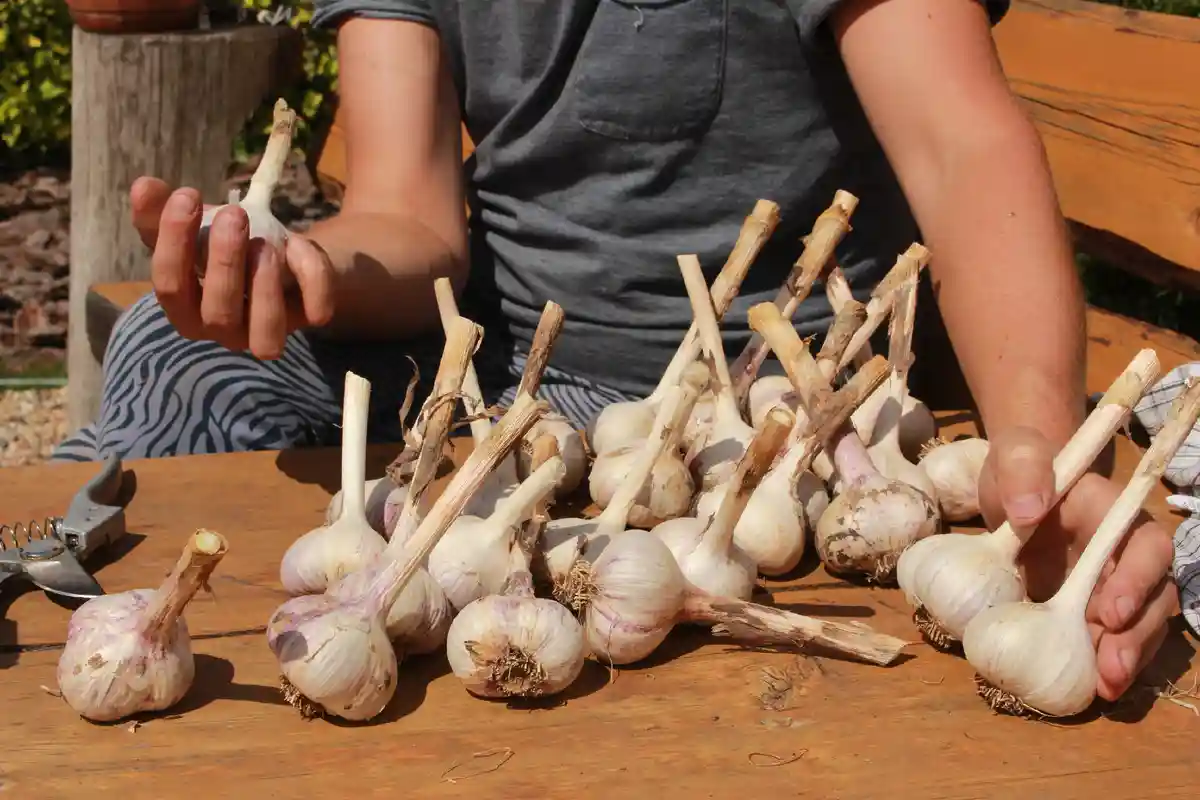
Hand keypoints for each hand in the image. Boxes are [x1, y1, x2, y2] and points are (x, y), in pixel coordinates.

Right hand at [131, 176, 334, 358]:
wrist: (282, 254)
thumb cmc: (224, 246)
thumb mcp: (193, 227)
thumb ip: (161, 212)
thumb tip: (143, 187)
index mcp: (187, 308)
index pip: (170, 286)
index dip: (175, 241)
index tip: (187, 194)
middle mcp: (225, 330)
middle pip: (217, 314)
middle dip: (225, 262)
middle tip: (234, 215)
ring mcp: (268, 331)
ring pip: (265, 338)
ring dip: (264, 286)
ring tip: (265, 242)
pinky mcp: (308, 318)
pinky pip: (317, 310)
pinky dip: (311, 276)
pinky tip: (297, 243)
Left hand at [976, 426, 1177, 701]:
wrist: (1012, 487)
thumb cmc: (1020, 467)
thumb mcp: (1015, 456)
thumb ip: (1023, 470)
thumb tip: (1027, 510)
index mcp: (1114, 513)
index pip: (1146, 546)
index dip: (1137, 580)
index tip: (1108, 610)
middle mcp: (1123, 553)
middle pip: (1152, 598)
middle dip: (1137, 637)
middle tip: (1111, 669)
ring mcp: (1110, 583)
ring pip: (1137, 627)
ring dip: (1126, 660)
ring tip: (1105, 690)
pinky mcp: (1089, 608)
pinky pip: (1105, 640)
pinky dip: (1100, 665)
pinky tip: (1087, 690)